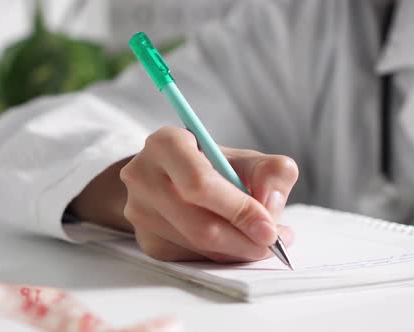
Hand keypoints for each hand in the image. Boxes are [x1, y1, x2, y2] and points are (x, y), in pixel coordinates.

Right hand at [71, 126, 297, 262]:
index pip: (200, 183)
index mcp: (166, 144)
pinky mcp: (147, 241)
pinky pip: (192, 259)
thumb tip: (271, 207)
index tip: (270, 229)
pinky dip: (222, 257)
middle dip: (244, 240)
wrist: (174, 178)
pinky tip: (236, 243)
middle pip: (199, 224)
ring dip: (237, 251)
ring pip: (198, 247)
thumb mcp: (245, 158)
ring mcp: (140, 212)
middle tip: (274, 243)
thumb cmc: (214, 166)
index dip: (239, 210)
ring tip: (262, 241)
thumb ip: (271, 172)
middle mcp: (143, 176)